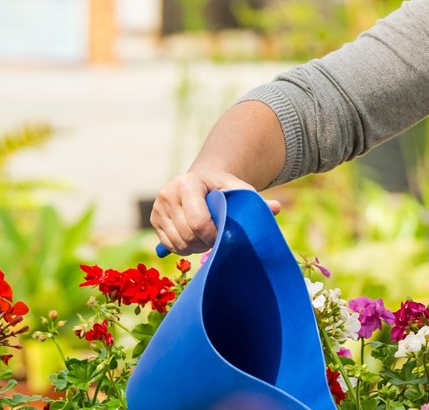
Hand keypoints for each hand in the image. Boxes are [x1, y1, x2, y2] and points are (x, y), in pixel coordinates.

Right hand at [150, 170, 281, 255]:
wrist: (201, 180)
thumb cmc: (222, 187)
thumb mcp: (238, 189)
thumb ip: (254, 200)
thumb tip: (275, 209)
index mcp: (187, 184)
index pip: (199, 222)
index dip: (214, 236)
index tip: (225, 237)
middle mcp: (167, 194)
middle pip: (188, 235)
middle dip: (205, 243)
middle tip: (218, 240)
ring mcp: (157, 207)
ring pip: (177, 243)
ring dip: (195, 247)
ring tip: (207, 238)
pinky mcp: (154, 219)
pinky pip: (168, 245)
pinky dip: (183, 248)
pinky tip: (195, 239)